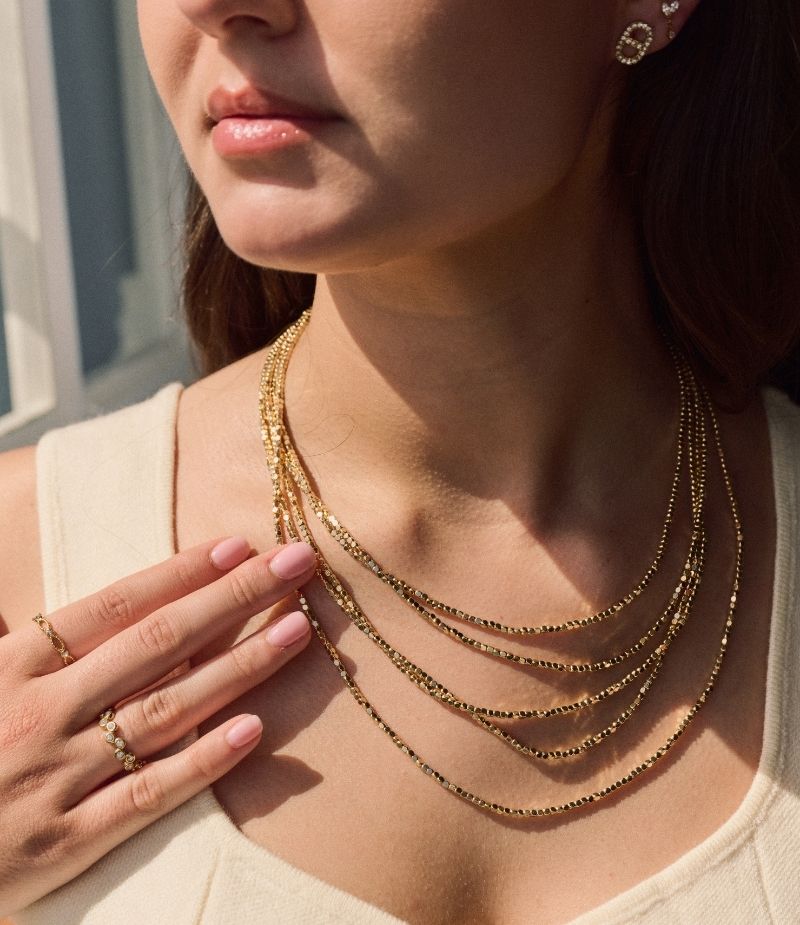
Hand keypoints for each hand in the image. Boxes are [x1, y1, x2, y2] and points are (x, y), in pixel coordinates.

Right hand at [0, 536, 316, 916]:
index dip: (182, 571)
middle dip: (235, 598)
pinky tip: (254, 730)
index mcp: (12, 666)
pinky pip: (145, 796)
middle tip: (297, 564)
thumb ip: (29, 639)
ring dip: (239, 665)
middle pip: (159, 642)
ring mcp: (55, 777)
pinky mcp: (65, 843)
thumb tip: (87, 604)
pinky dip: (202, 764)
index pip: (116, 603)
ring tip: (297, 630)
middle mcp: (41, 712)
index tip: (240, 546)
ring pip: (167, 710)